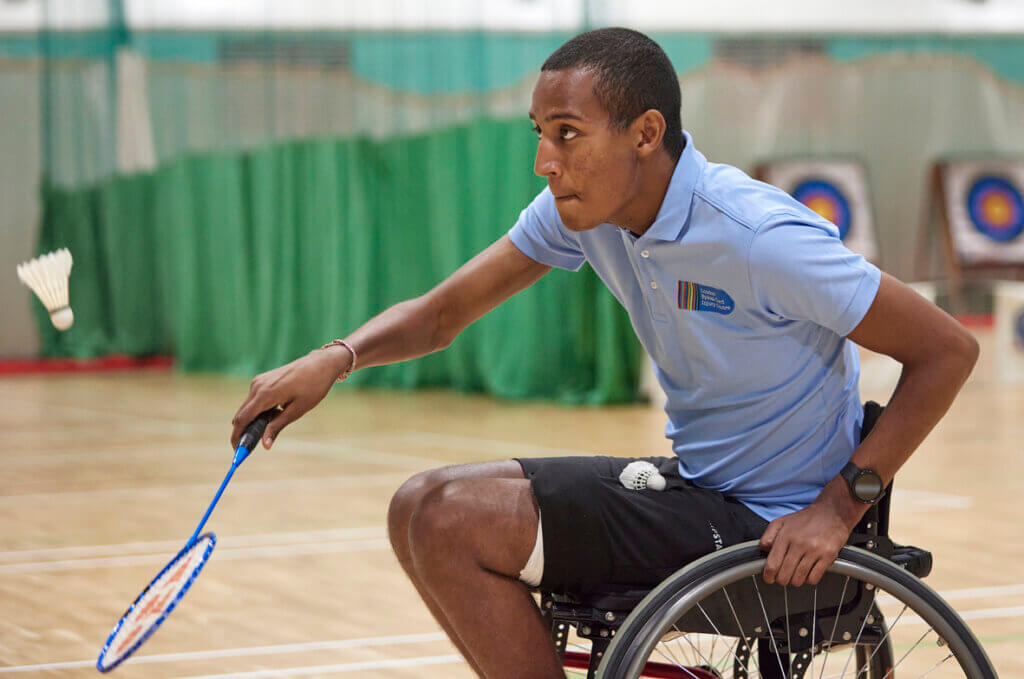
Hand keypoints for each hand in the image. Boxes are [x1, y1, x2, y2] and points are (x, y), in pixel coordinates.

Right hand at [230, 345, 351, 449]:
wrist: (320, 364)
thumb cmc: (313, 387)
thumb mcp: (297, 410)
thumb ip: (277, 427)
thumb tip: (265, 445)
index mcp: (265, 394)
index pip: (242, 419)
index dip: (237, 436)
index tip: (237, 451)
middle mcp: (257, 386)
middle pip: (241, 414)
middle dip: (242, 431)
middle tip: (250, 447)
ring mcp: (259, 381)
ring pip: (247, 407)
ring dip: (251, 420)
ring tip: (267, 430)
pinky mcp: (262, 380)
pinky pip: (253, 400)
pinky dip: (257, 411)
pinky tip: (272, 415)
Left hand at [758, 503, 850, 586]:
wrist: (832, 512)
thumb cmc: (806, 519)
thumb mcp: (782, 521)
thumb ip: (769, 535)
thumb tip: (764, 549)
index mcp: (786, 536)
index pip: (772, 563)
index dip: (768, 576)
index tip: (769, 579)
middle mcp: (799, 544)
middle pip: (785, 575)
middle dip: (782, 580)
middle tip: (783, 577)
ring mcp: (814, 550)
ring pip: (799, 579)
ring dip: (795, 581)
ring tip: (796, 575)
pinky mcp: (828, 556)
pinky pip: (814, 578)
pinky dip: (809, 579)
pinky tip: (808, 572)